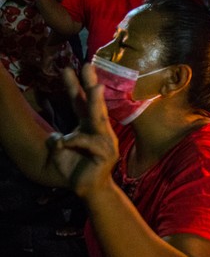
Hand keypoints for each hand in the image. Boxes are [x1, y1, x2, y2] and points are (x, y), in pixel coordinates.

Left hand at [52, 64, 119, 199]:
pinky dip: (74, 141)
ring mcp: (105, 139)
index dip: (74, 86)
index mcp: (87, 126)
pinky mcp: (106, 152)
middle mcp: (98, 129)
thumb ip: (56, 141)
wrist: (88, 190)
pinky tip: (65, 143)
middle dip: (91, 84)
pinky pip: (87, 141)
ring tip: (96, 86)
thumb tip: (56, 137)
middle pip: (94, 104)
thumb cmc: (75, 168)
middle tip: (88, 66)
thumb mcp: (59, 152)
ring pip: (98, 117)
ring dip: (96, 101)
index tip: (68, 68)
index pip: (79, 103)